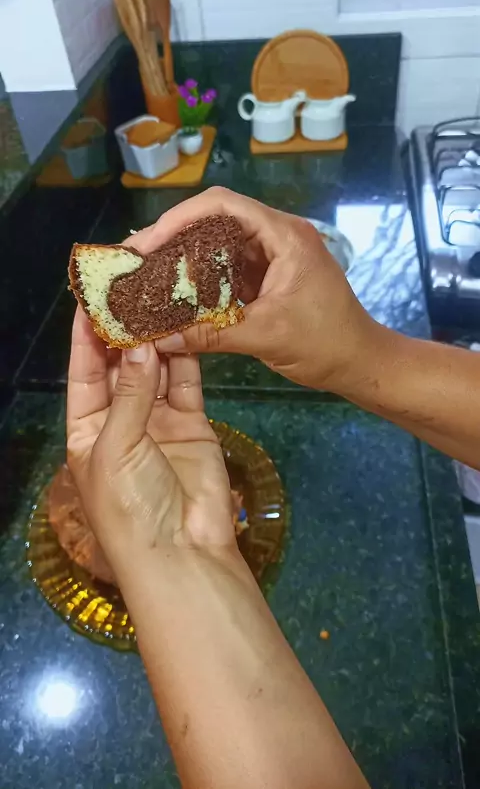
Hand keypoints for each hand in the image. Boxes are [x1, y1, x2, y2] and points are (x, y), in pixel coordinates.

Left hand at [66, 308, 234, 573]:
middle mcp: (120, 420)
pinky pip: (186, 383)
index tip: (90, 297)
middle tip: (132, 287)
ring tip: (159, 298)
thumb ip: (129, 394)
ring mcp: (157, 420)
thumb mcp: (115, 447)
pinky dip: (185, 358)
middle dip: (123, 332)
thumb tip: (139, 344)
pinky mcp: (192, 422)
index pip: (83, 373)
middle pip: (119, 366)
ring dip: (155, 340)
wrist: (183, 550)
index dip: (85, 337)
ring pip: (154, 370)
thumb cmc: (130, 503)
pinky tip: (184, 327)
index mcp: (86, 429)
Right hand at [127, 187, 375, 392]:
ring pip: (219, 245)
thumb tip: (157, 337)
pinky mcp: (269, 276)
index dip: (179, 218)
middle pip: (216, 220)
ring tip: (149, 276)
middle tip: (137, 261)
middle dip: (174, 238)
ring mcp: (273, 256)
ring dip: (186, 259)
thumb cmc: (325, 344)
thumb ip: (210, 334)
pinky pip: (228, 269)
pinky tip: (177, 295)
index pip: (222, 205)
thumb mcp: (266, 336)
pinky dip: (202, 279)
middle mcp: (277, 236)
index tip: (148, 244)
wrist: (361, 362)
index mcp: (283, 235)